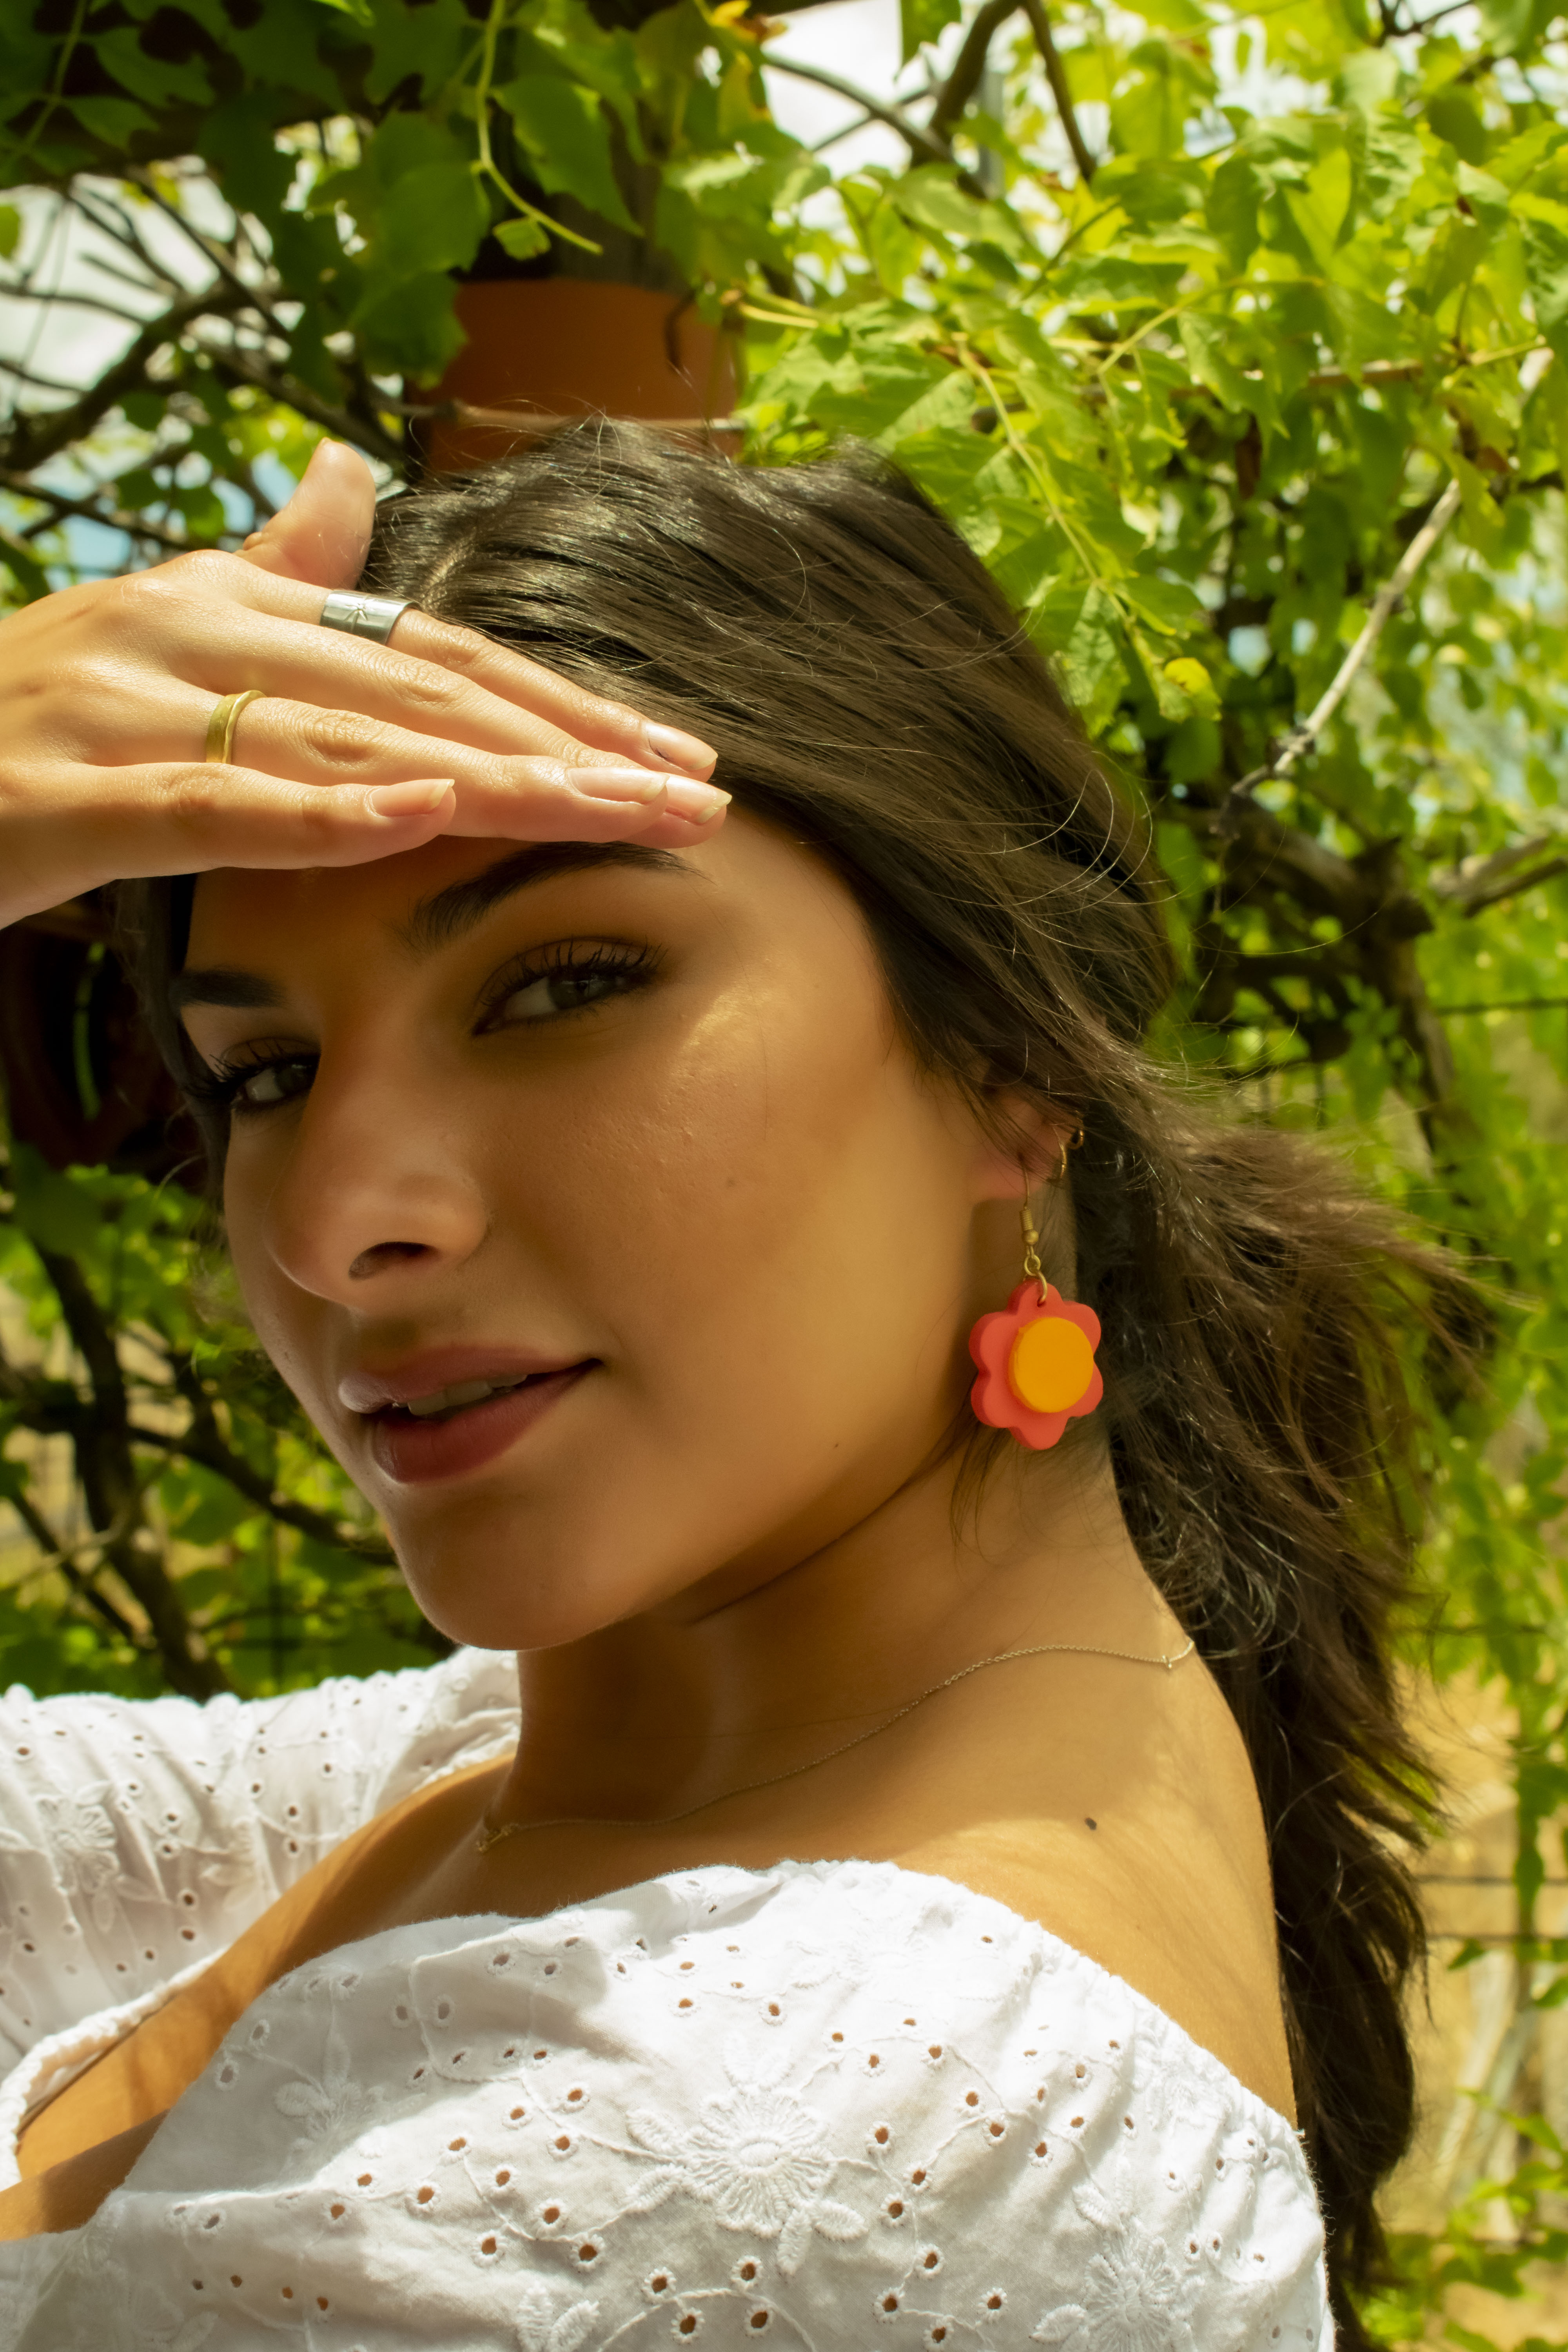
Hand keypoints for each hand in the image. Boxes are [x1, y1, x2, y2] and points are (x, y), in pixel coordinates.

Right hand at [0, 442, 726, 930]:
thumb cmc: (24, 708)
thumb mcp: (156, 630)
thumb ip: (263, 569)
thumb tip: (350, 480)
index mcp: (226, 603)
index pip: (434, 655)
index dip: (561, 704)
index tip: (674, 757)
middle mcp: (189, 634)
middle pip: (421, 695)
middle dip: (570, 748)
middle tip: (696, 800)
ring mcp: (120, 707)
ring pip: (344, 746)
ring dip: (494, 780)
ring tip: (617, 814)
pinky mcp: (57, 796)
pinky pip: (210, 804)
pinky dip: (322, 814)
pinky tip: (428, 816)